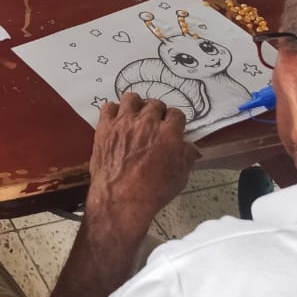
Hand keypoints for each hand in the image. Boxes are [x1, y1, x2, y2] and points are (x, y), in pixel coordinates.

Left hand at [85, 92, 198, 235]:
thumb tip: (191, 147)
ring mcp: (124, 123)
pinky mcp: (105, 127)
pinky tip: (117, 121)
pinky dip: (114, 111)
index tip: (172, 127)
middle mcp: (147, 123)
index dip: (175, 121)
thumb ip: (186, 156)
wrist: (121, 199)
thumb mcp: (179, 176)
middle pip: (155, 104)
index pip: (176, 114)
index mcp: (168, 133)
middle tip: (154, 123)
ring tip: (135, 116)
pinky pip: (108, 107)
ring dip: (136, 106)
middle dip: (157, 112)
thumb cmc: (153, 191)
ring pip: (131, 98)